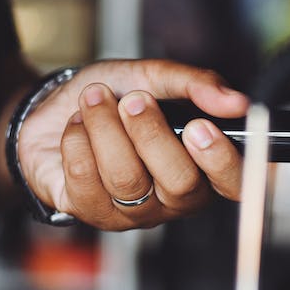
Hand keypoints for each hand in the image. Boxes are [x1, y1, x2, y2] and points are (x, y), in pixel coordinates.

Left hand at [17, 59, 249, 229]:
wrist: (54, 108)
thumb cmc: (112, 97)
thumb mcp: (154, 77)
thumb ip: (196, 85)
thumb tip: (235, 100)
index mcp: (204, 167)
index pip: (235, 185)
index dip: (221, 161)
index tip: (199, 126)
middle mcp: (174, 197)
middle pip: (181, 183)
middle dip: (151, 133)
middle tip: (133, 99)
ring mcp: (135, 211)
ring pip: (127, 179)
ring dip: (105, 127)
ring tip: (94, 100)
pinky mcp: (92, 213)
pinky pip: (86, 178)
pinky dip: (77, 139)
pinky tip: (77, 126)